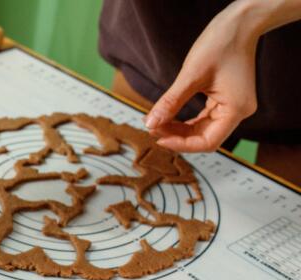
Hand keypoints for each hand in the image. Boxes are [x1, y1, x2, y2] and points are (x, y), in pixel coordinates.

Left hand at [144, 1, 259, 151]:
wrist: (239, 24)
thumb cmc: (220, 44)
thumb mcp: (190, 75)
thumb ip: (171, 102)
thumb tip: (150, 123)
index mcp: (237, 109)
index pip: (208, 142)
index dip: (181, 145)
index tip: (158, 138)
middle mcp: (238, 112)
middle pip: (204, 138)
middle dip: (176, 136)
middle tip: (152, 128)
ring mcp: (233, 107)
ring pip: (202, 130)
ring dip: (179, 130)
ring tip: (156, 123)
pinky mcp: (226, 101)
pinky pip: (204, 119)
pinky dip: (185, 121)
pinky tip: (168, 118)